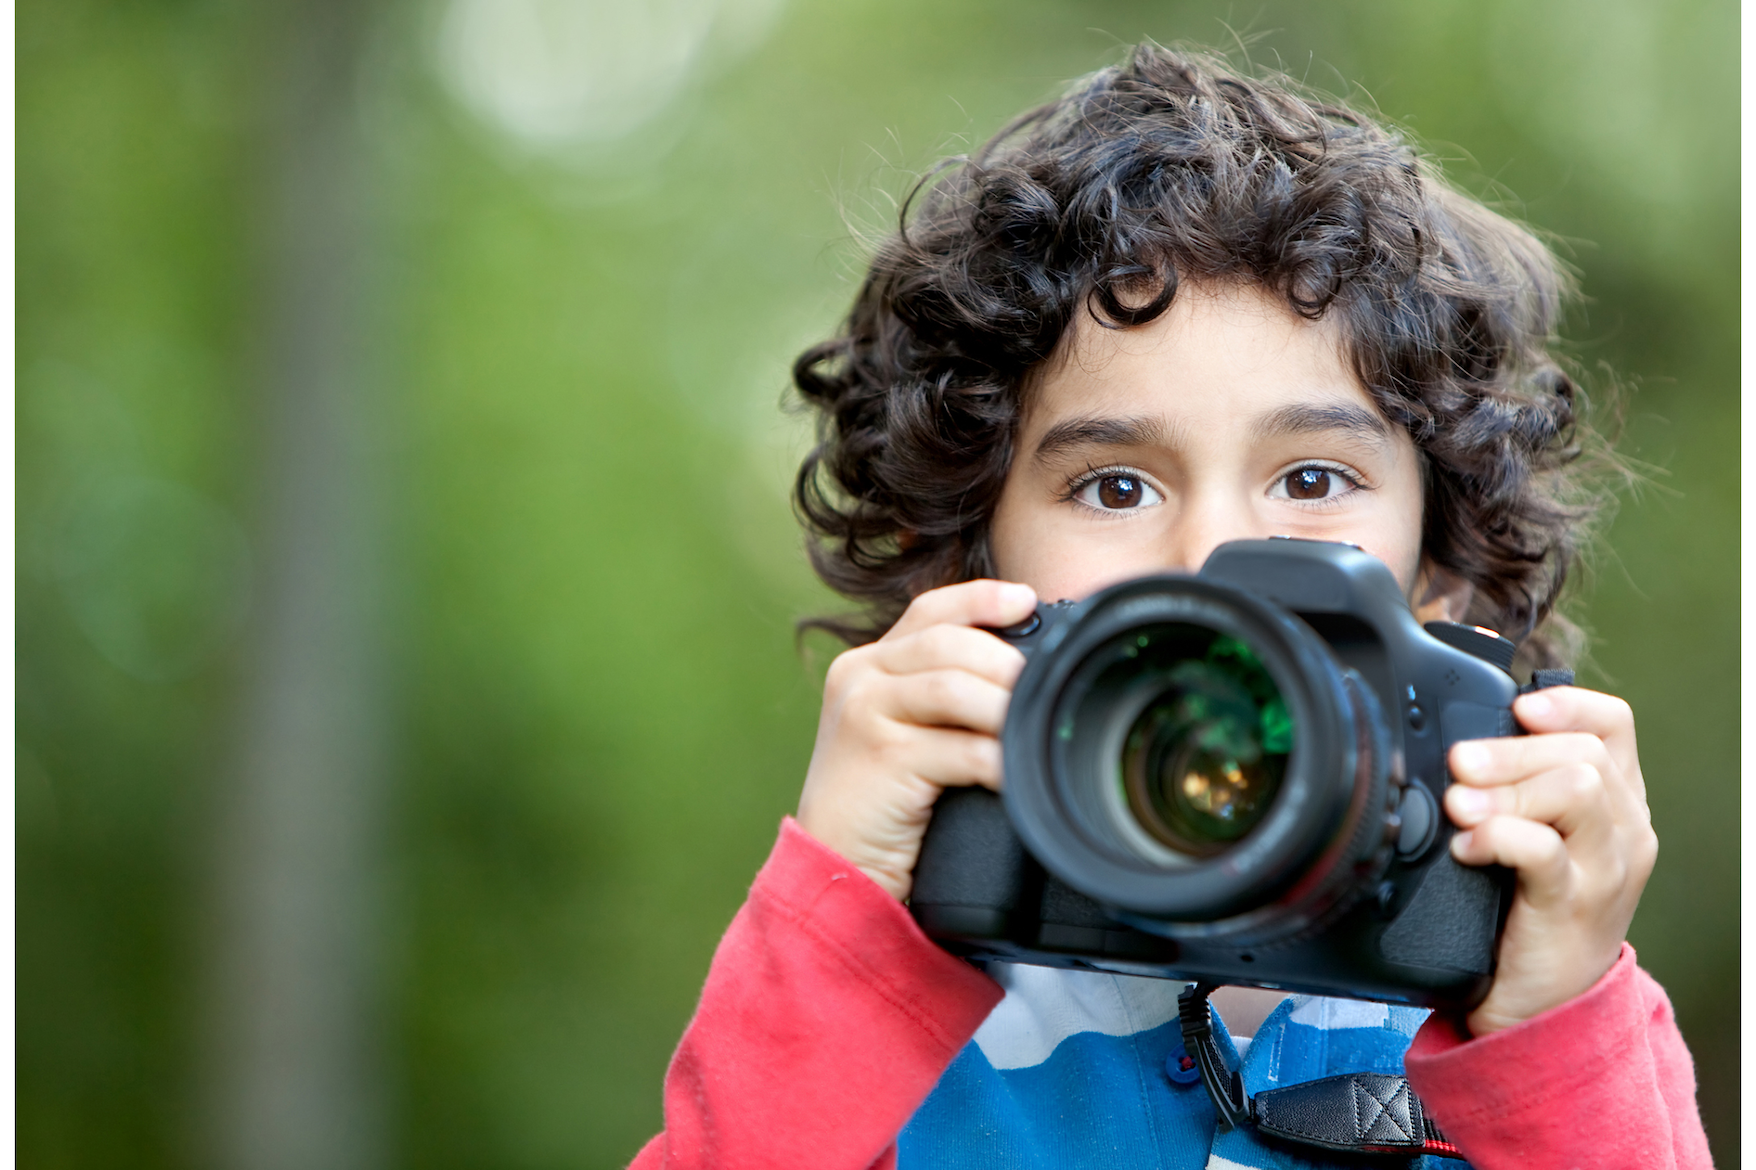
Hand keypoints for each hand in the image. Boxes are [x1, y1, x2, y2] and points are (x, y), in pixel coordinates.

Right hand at [796, 579, 1036, 900]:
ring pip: (955, 687)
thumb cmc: (880, 802)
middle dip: (1005, 663)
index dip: (980, 599)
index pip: (929, 611)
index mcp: (866, 664)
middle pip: (949, 643)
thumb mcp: (899, 731)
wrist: (835, 864)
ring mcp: (865, 713)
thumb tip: (1017, 674)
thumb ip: (937, 696)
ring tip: (1032, 729)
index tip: (1026, 600)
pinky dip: (997, 759)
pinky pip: (961, 749)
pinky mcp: (882, 756)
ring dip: (1004, 708)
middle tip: (1041, 690)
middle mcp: (860, 677)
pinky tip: (1012, 773)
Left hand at [1444, 687, 1656, 1034]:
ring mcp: (1604, 869)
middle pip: (1582, 752)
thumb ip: (1516, 786)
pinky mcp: (1573, 907)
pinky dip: (1498, 835)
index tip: (1516, 708)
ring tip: (1459, 806)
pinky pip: (1543, 849)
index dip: (1566, 703)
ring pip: (1576, 788)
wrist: (1544, 1005)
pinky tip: (1467, 846)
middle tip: (1460, 763)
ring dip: (1506, 788)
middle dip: (1511, 749)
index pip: (1615, 725)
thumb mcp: (1534, 835)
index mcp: (1616, 803)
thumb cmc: (1527, 910)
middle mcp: (1622, 830)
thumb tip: (1461, 741)